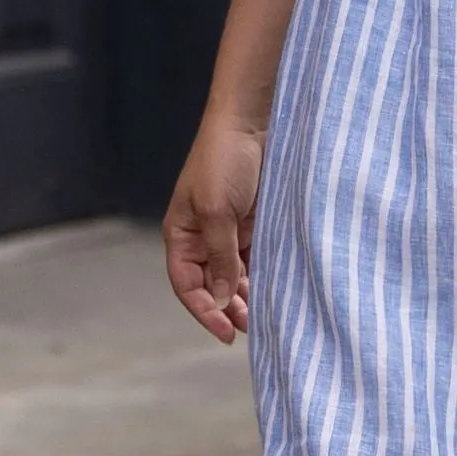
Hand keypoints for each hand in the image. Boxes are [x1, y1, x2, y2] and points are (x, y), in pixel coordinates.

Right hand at [164, 115, 262, 340]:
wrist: (253, 123)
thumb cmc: (224, 161)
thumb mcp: (218, 211)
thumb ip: (220, 256)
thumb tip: (220, 298)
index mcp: (181, 234)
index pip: (186, 285)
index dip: (203, 311)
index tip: (225, 333)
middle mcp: (202, 237)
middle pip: (211, 286)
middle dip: (227, 309)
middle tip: (251, 329)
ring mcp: (229, 232)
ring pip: (234, 277)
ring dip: (246, 298)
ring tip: (265, 317)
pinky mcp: (254, 225)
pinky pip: (255, 261)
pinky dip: (262, 278)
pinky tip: (275, 292)